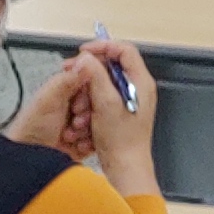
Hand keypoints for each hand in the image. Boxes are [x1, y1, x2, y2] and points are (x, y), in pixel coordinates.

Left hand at [4, 57, 93, 160]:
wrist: (28, 158)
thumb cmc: (31, 128)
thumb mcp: (48, 99)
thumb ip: (68, 79)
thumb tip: (87, 59)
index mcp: (67, 90)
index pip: (93, 82)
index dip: (92, 91)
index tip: (83, 100)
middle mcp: (76, 105)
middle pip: (100, 103)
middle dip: (89, 113)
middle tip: (75, 120)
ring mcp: (82, 123)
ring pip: (102, 121)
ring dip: (89, 129)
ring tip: (71, 135)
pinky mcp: (87, 140)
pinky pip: (101, 138)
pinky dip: (91, 142)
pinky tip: (78, 145)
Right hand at [72, 36, 160, 197]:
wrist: (126, 167)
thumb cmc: (122, 141)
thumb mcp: (105, 103)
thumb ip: (97, 77)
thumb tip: (87, 58)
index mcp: (141, 83)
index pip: (124, 50)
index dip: (103, 46)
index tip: (84, 52)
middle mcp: (138, 89)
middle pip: (112, 66)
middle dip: (89, 71)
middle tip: (72, 73)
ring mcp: (129, 100)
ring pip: (103, 82)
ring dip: (87, 90)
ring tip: (80, 105)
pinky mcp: (120, 111)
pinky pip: (102, 97)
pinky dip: (90, 102)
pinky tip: (83, 116)